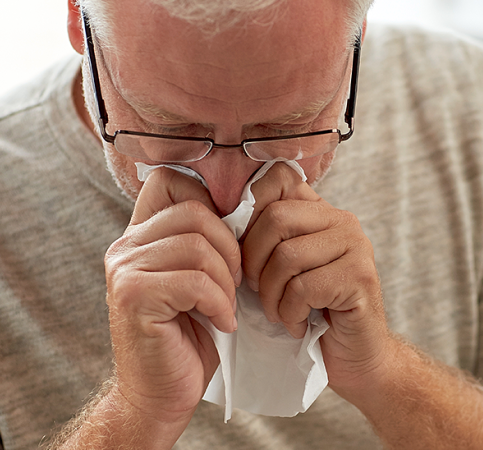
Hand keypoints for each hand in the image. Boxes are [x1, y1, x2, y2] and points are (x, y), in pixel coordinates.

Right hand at [103, 168, 239, 428]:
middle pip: (196, 213)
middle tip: (237, 284)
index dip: (210, 200)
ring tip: (226, 306)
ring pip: (199, 247)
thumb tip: (249, 206)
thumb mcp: (202, 278)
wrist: (162, 392)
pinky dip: (219, 304)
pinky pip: (195, 281)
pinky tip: (221, 322)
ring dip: (227, 281)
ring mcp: (125, 270)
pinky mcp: (134, 297)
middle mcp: (126, 245)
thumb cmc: (191, 334)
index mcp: (141, 234)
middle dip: (231, 249)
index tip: (230, 239)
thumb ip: (207, 241)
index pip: (170, 179)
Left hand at [241, 163, 390, 392]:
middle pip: (276, 218)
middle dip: (253, 261)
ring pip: (288, 256)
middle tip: (256, 291)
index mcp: (320, 211)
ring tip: (278, 313)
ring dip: (271, 295)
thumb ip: (263, 239)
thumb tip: (218, 217)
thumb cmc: (309, 312)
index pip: (277, 178)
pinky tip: (299, 324)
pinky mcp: (360, 278)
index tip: (241, 251)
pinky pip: (304, 288)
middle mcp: (342, 221)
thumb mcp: (280, 269)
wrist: (353, 356)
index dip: (248, 210)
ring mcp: (356, 247)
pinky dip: (291, 313)